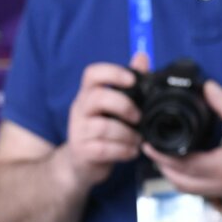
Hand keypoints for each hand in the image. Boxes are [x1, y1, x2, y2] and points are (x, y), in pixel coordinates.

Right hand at [57, 52, 149, 189]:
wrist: (79, 164)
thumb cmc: (99, 132)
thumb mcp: (111, 107)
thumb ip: (127, 83)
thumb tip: (142, 57)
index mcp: (87, 95)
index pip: (92, 74)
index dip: (113, 73)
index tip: (132, 80)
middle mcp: (79, 110)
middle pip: (97, 97)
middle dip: (123, 105)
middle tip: (138, 117)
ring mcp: (78, 131)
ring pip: (104, 127)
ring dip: (128, 134)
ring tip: (137, 140)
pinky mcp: (82, 152)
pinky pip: (104, 149)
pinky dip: (123, 151)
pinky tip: (131, 152)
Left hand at [143, 81, 221, 199]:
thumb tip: (206, 88)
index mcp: (221, 166)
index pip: (182, 164)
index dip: (161, 155)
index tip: (148, 143)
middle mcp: (216, 183)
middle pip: (177, 180)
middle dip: (160, 165)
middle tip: (150, 147)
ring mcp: (218, 191)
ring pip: (183, 188)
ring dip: (169, 174)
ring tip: (161, 155)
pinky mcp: (220, 193)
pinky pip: (193, 190)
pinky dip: (181, 179)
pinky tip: (179, 165)